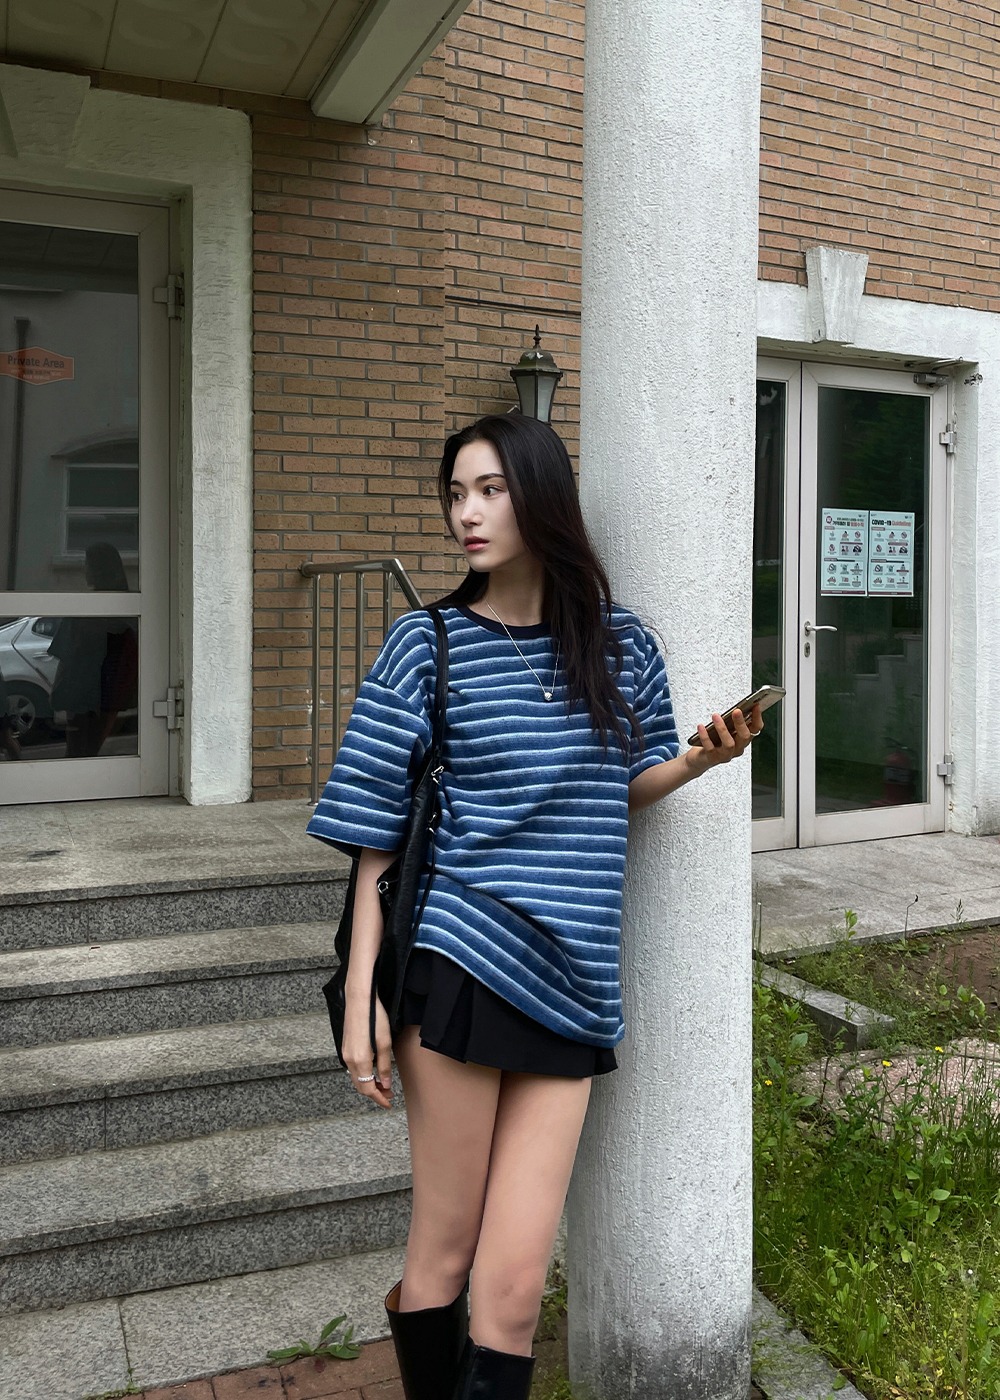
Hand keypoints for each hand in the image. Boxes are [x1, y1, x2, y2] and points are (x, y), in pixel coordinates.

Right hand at [343, 986, 394, 1108]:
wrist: (359, 1000)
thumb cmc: (374, 1017)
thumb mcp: (385, 1043)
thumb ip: (384, 1066)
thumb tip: (385, 1084)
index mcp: (360, 1061)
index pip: (368, 1089)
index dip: (379, 1098)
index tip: (388, 1103)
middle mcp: (349, 1060)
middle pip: (360, 1086)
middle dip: (375, 1093)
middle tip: (389, 1094)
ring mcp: (345, 1054)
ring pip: (356, 1078)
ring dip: (369, 1084)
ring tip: (383, 1083)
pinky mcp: (345, 1047)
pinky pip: (353, 1068)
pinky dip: (363, 1075)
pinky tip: (373, 1071)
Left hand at [688, 702, 762, 769]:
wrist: (699, 758)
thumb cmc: (714, 740)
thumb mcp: (724, 728)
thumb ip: (731, 720)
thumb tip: (736, 708)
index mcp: (743, 739)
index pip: (755, 729)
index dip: (757, 717)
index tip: (755, 705)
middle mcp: (737, 748)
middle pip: (744, 736)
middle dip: (741, 723)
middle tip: (736, 711)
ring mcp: (726, 755)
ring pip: (729, 744)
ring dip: (722, 729)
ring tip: (715, 716)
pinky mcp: (713, 758)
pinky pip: (710, 747)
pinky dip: (705, 736)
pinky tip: (701, 726)